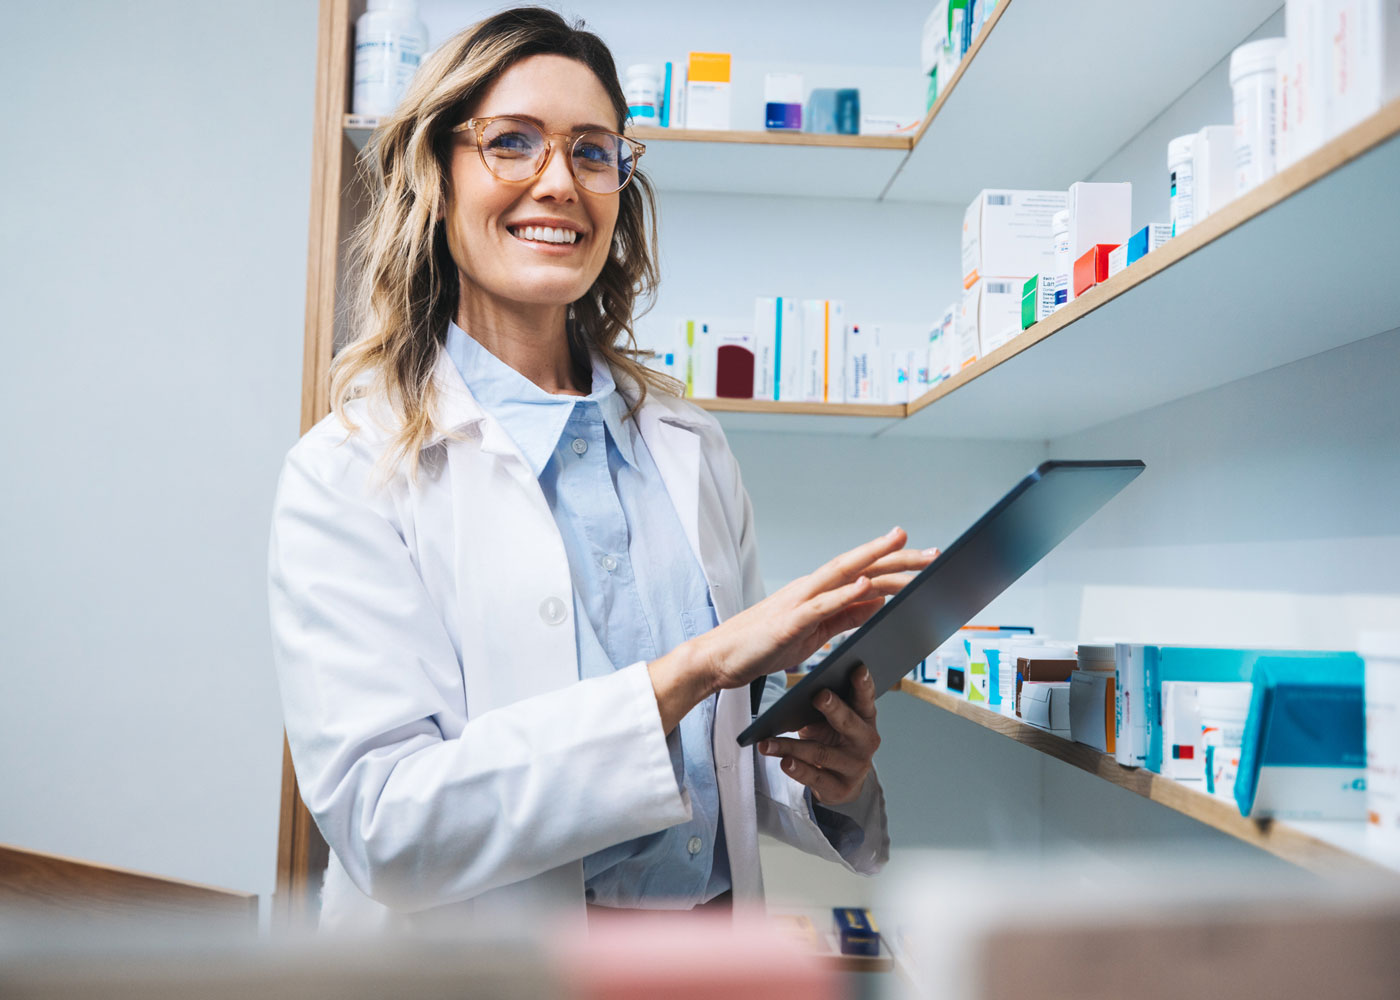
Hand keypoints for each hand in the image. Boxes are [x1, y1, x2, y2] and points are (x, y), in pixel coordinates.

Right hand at [647, 528, 934, 732]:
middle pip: (860, 567)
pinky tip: (865, 586)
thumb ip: (844, 617)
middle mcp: (810, 589)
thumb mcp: (813, 633)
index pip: (864, 573)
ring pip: (843, 574)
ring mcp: (798, 602)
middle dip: (898, 557)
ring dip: (876, 561)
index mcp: (818, 593)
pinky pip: (819, 605)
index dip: (895, 562)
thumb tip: (877, 603)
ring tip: (905, 549)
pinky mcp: (787, 622)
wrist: (720, 659)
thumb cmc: (762, 645)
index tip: (925, 556)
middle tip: (934, 553)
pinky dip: (843, 594)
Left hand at [757, 665, 880, 805]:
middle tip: (818, 695)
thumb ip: (823, 708)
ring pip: (821, 753)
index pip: (866, 698)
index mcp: (865, 718)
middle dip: (833, 708)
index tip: (857, 668)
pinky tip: (783, 762)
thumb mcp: (832, 722)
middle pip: (848, 722)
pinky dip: (797, 770)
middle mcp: (865, 741)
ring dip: (791, 746)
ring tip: (768, 742)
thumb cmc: (833, 740)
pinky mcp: (841, 788)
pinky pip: (816, 778)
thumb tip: (797, 697)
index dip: (863, 684)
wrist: (841, 782)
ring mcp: (855, 767)